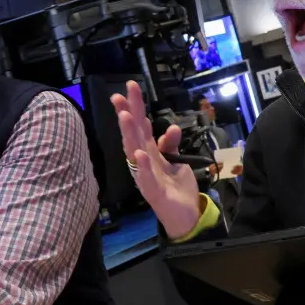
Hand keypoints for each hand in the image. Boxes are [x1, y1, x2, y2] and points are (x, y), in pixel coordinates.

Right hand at [110, 80, 201, 236]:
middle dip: (127, 114)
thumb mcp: (177, 161)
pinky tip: (139, 154)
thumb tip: (171, 127)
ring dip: (129, 135)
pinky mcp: (153, 192)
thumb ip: (172, 144)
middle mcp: (143, 161)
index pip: (140, 126)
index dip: (135, 107)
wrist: (185, 217)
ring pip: (134, 152)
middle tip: (119, 95)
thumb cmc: (177, 188)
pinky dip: (141, 166)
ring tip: (125, 116)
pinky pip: (145, 178)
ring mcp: (145, 176)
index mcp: (149, 152)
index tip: (130, 88)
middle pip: (134, 134)